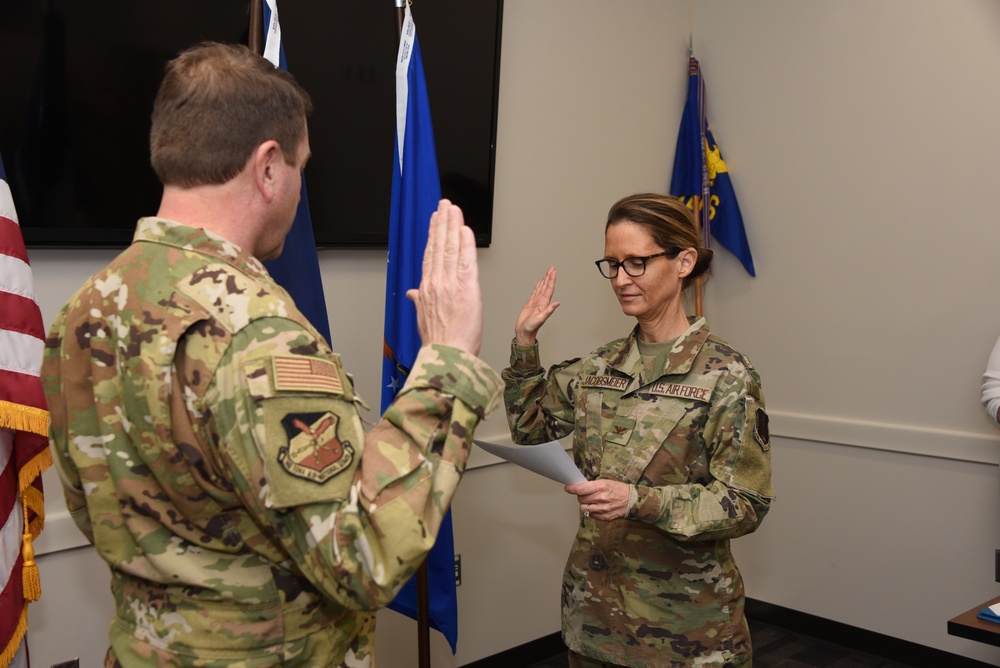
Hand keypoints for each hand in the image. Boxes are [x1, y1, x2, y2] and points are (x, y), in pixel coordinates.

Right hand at [406, 200, 482, 355]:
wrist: (448, 356)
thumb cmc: (439, 343)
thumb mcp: (422, 319)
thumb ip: (419, 301)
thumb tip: (411, 293)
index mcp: (426, 290)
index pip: (430, 256)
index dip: (433, 236)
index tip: (435, 221)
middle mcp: (435, 283)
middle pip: (438, 247)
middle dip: (442, 223)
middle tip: (444, 205)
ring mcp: (449, 284)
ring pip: (450, 249)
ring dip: (452, 226)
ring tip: (453, 209)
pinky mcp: (466, 288)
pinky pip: (465, 260)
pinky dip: (465, 243)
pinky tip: (465, 229)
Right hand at [514, 266, 559, 345]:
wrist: (524, 333)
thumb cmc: (531, 328)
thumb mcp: (541, 319)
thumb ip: (549, 311)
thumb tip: (557, 303)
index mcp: (544, 304)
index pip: (549, 289)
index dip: (551, 279)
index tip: (553, 271)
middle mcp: (541, 301)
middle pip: (546, 286)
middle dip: (549, 277)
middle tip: (552, 268)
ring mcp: (536, 302)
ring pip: (541, 288)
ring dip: (544, 280)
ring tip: (547, 273)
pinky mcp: (530, 304)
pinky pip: (535, 292)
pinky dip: (537, 287)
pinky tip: (539, 283)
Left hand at [565, 479, 630, 520]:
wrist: (632, 501)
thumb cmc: (618, 489)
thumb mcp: (606, 482)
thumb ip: (592, 486)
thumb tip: (579, 488)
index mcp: (600, 487)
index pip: (580, 489)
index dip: (572, 489)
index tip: (568, 488)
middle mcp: (600, 498)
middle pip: (581, 499)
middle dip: (581, 496)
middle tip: (586, 494)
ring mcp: (602, 509)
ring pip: (584, 508)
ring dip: (585, 504)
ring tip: (591, 501)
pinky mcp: (604, 517)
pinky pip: (591, 515)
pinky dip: (591, 511)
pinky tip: (597, 507)